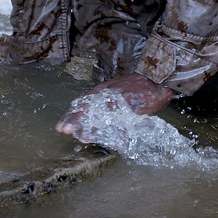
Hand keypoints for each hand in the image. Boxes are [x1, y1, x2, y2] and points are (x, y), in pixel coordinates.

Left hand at [55, 73, 174, 137]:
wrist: (156, 77)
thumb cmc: (135, 84)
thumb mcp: (115, 88)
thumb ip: (103, 100)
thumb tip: (91, 117)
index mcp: (103, 89)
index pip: (83, 103)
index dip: (71, 115)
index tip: (61, 126)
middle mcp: (109, 93)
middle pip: (89, 107)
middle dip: (76, 120)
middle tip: (65, 131)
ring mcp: (121, 99)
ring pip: (103, 114)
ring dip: (93, 128)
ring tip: (83, 138)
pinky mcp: (133, 105)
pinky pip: (123, 120)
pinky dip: (117, 130)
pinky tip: (112, 140)